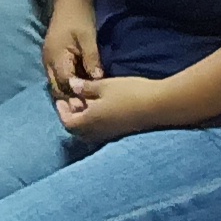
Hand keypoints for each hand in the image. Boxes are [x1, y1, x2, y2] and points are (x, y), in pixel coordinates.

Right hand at [40, 0, 102, 100]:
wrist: (69, 0)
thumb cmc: (79, 16)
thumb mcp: (88, 37)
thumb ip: (92, 59)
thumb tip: (98, 80)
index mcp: (56, 57)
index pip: (65, 84)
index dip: (77, 95)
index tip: (92, 103)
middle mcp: (48, 61)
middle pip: (57, 88)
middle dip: (71, 98)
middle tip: (89, 106)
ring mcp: (49, 60)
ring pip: (57, 84)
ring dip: (70, 92)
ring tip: (86, 99)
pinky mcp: (53, 58)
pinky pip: (58, 76)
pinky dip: (68, 83)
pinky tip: (82, 87)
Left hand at [53, 73, 185, 141]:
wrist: (159, 105)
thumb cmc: (130, 93)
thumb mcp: (104, 86)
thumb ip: (86, 87)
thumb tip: (71, 85)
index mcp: (90, 122)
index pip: (68, 122)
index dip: (62, 112)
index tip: (61, 100)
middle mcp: (98, 132)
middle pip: (78, 130)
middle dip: (73, 115)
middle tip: (73, 100)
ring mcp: (112, 135)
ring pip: (90, 131)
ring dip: (85, 118)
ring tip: (88, 101)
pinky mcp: (123, 133)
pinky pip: (103, 130)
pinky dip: (97, 121)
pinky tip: (104, 107)